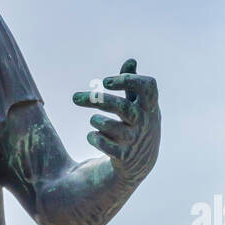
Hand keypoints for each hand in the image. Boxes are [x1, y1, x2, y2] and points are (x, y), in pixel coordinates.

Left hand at [72, 58, 159, 178]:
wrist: (141, 164)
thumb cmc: (137, 126)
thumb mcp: (139, 106)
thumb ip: (132, 85)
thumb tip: (130, 60)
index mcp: (150, 107)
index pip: (148, 87)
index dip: (128, 80)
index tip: (105, 81)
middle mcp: (143, 122)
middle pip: (122, 107)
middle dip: (98, 100)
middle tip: (75, 98)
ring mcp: (133, 140)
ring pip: (111, 127)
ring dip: (96, 121)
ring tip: (94, 120)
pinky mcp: (123, 156)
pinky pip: (105, 145)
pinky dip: (94, 138)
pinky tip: (92, 136)